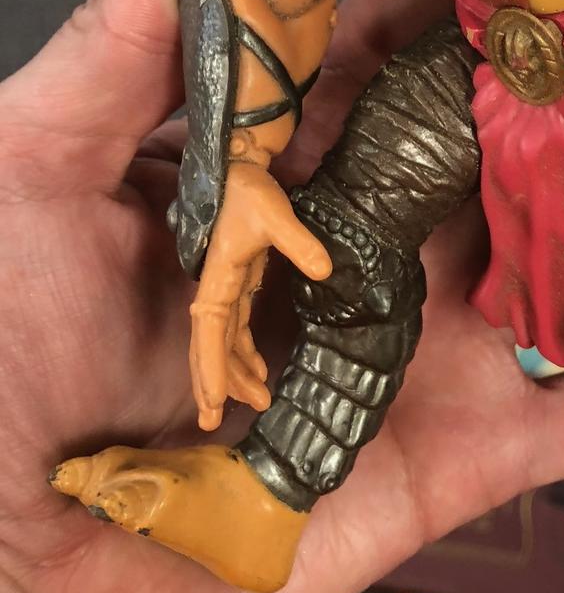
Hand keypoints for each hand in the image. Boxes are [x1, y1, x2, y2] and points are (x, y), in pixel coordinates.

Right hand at [189, 162, 330, 429]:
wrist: (239, 170)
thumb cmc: (249, 191)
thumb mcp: (276, 213)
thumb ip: (299, 242)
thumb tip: (325, 271)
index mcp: (218, 278)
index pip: (209, 331)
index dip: (211, 366)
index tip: (214, 400)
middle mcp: (216, 289)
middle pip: (208, 346)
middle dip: (212, 383)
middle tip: (214, 422)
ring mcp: (225, 289)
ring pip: (222, 342)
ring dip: (234, 372)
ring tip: (257, 402)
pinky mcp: (237, 284)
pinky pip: (236, 328)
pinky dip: (244, 352)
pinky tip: (258, 372)